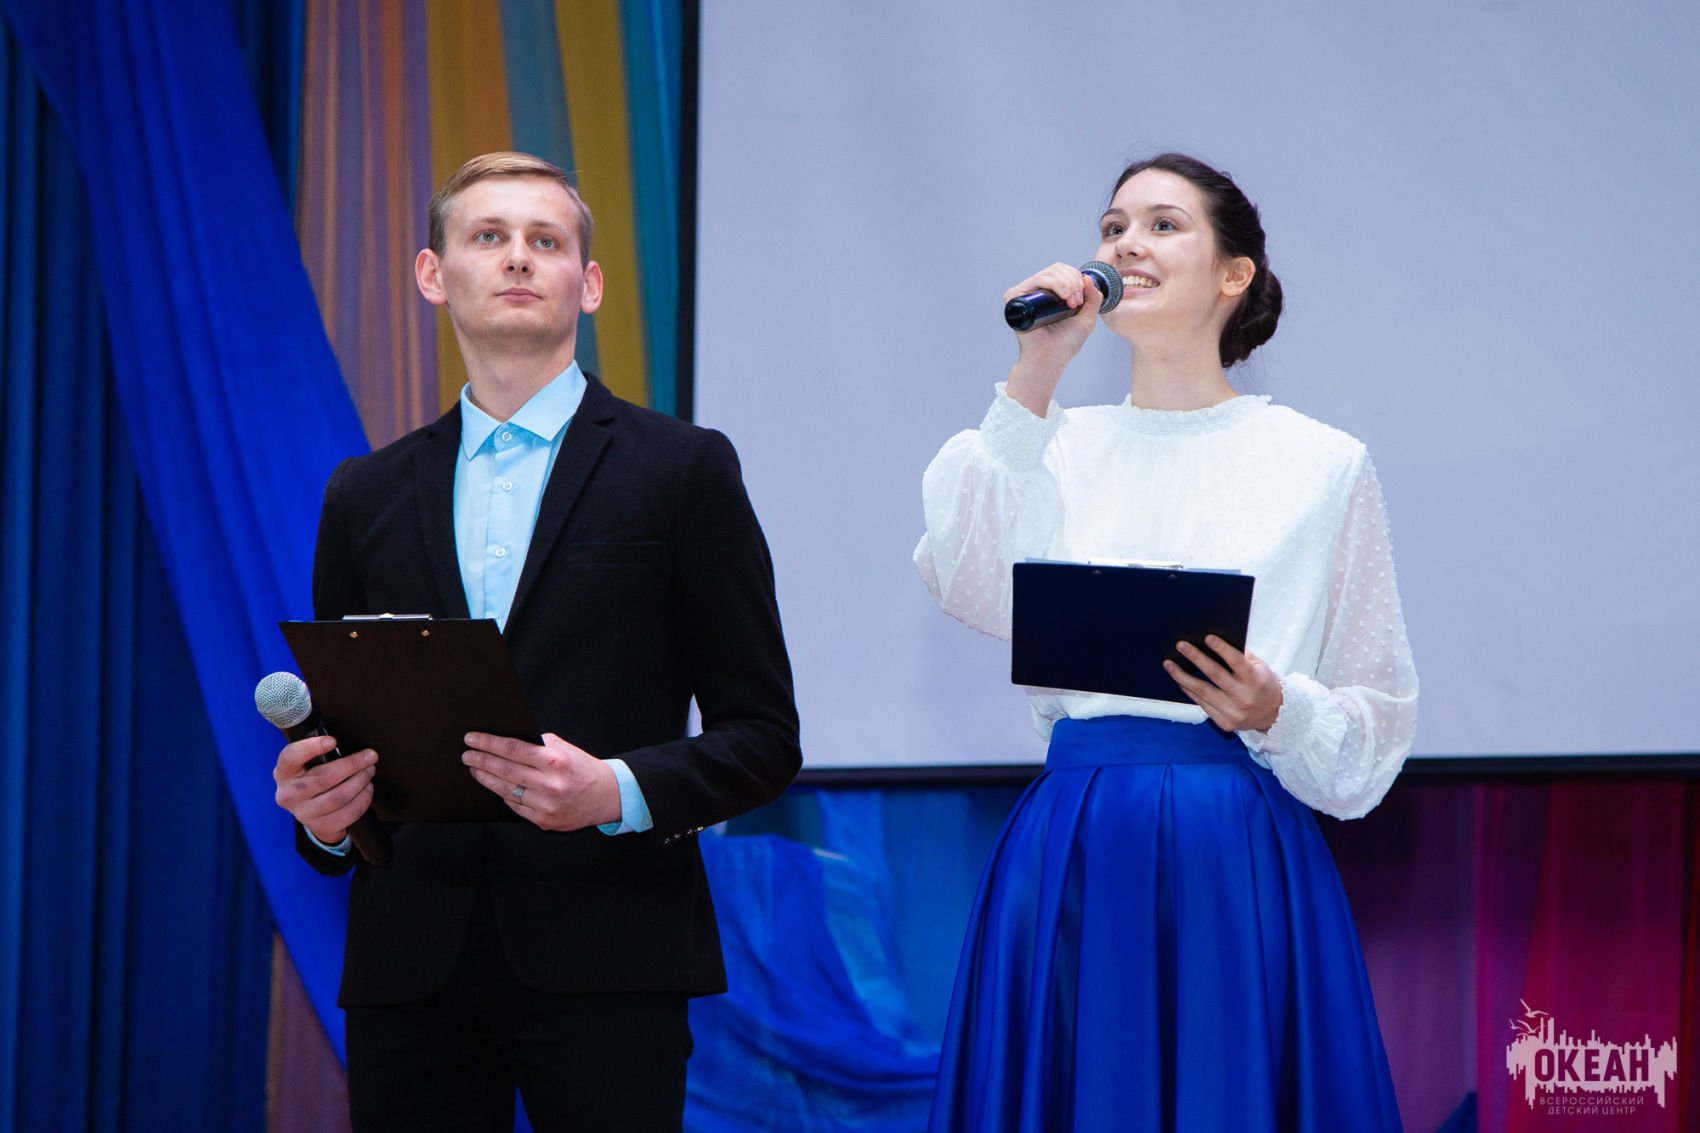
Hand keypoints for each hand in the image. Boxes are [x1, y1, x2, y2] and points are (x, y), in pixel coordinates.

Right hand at [273, 734, 376, 845]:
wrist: (311, 812)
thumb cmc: (311, 778)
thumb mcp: (307, 764)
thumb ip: (320, 755)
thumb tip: (348, 746)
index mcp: (284, 773)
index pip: (291, 758)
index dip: (311, 748)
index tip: (333, 741)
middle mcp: (289, 794)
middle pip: (323, 779)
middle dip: (352, 765)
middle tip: (370, 756)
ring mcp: (303, 813)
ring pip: (338, 797)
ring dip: (360, 782)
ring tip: (369, 771)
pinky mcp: (320, 826)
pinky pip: (348, 813)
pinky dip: (363, 799)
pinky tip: (367, 788)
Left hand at [462, 731, 620, 831]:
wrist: (607, 797)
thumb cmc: (584, 770)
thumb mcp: (567, 749)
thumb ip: (541, 744)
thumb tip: (511, 741)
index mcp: (556, 762)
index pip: (513, 749)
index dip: (489, 743)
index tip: (472, 739)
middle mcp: (550, 784)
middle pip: (505, 770)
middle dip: (481, 761)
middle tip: (467, 755)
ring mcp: (546, 805)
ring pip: (506, 790)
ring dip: (486, 778)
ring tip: (475, 769)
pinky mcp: (544, 821)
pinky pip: (516, 806)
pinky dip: (504, 794)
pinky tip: (496, 786)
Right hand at [1004, 262, 1101, 414]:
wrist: (1051, 357)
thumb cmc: (1065, 343)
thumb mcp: (1087, 318)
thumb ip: (1093, 299)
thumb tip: (1088, 277)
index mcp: (1050, 294)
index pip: (1063, 272)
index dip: (1077, 279)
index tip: (1081, 300)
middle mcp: (1037, 292)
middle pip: (1057, 269)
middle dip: (1073, 281)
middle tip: (1077, 302)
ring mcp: (1026, 294)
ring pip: (1048, 273)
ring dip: (1066, 283)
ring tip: (1071, 302)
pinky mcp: (1016, 298)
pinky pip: (1036, 279)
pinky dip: (1053, 282)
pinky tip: (1062, 296)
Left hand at [1164, 636, 1282, 732]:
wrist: (1273, 715)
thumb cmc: (1263, 685)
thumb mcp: (1260, 667)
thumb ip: (1241, 655)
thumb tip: (1213, 641)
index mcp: (1255, 680)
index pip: (1237, 662)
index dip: (1222, 649)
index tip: (1207, 637)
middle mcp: (1244, 697)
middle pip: (1215, 675)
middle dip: (1196, 658)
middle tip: (1181, 645)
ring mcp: (1234, 712)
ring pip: (1203, 692)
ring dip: (1183, 676)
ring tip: (1169, 664)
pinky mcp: (1224, 723)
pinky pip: (1202, 704)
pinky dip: (1189, 691)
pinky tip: (1180, 680)